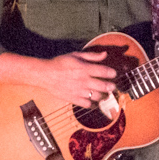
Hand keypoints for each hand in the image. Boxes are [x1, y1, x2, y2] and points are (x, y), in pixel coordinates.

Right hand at [0, 49, 118, 108]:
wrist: (45, 74)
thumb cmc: (60, 63)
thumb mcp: (76, 55)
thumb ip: (91, 56)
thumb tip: (105, 54)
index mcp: (84, 68)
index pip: (104, 71)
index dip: (112, 73)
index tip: (113, 73)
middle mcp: (83, 80)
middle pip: (104, 86)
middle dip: (111, 86)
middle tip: (112, 86)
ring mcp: (79, 91)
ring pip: (97, 96)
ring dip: (103, 95)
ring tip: (104, 94)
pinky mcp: (74, 99)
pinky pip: (88, 105)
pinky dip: (93, 104)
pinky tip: (94, 101)